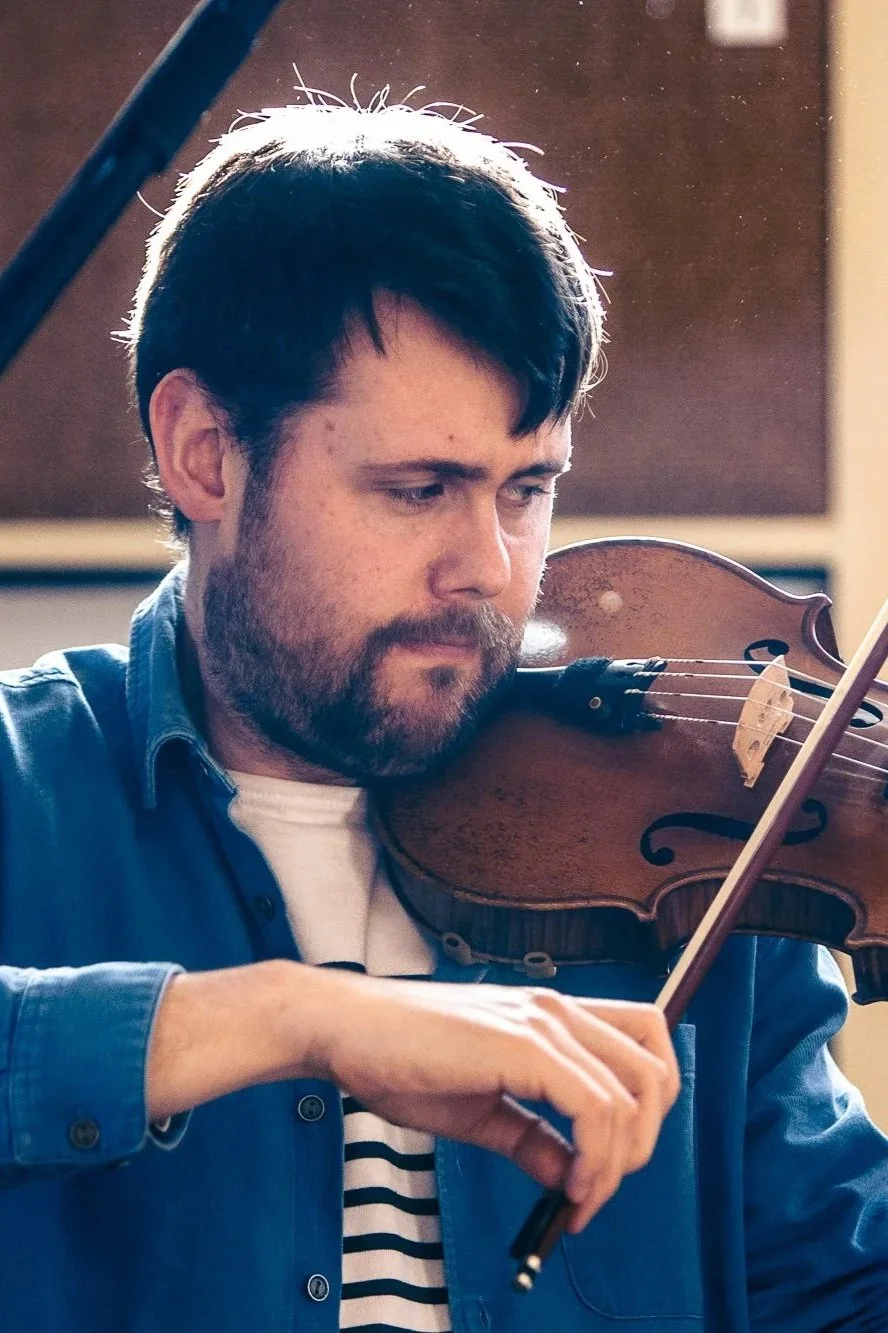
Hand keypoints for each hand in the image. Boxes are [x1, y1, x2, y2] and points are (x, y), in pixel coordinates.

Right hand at [303, 971, 679, 1230]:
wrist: (343, 1029)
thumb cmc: (398, 1059)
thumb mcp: (479, 1108)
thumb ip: (531, 1137)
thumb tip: (570, 1175)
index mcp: (550, 1016)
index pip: (645, 1044)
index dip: (648, 1111)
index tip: (609, 1166)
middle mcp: (557, 1010)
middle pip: (656, 1071)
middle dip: (643, 1145)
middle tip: (599, 1190)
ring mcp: (543, 1023)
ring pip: (632, 1096)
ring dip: (617, 1164)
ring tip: (579, 1200)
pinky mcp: (523, 1045)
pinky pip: (594, 1109)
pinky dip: (595, 1160)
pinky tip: (567, 1187)